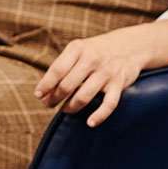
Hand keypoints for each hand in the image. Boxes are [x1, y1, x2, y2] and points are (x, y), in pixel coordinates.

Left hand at [34, 31, 153, 126]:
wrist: (130, 45)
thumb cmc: (96, 51)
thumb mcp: (79, 50)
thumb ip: (64, 65)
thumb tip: (44, 89)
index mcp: (77, 48)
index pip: (57, 70)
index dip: (45, 85)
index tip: (38, 95)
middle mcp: (91, 59)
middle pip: (67, 85)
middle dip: (54, 98)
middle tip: (48, 105)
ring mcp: (106, 72)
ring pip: (84, 96)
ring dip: (71, 107)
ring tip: (65, 110)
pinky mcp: (119, 83)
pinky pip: (108, 104)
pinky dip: (99, 115)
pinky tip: (90, 123)